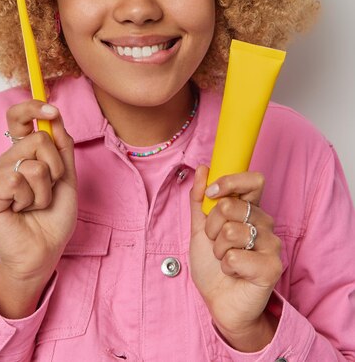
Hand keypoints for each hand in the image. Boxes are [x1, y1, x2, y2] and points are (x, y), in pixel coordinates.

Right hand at [0, 101, 77, 282]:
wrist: (46, 249)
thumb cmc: (54, 216)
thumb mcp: (67, 176)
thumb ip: (61, 146)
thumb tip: (54, 115)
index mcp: (23, 154)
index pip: (18, 119)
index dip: (32, 107)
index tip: (52, 110)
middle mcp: (7, 161)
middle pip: (38, 139)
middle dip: (56, 167)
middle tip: (49, 188)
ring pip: (32, 164)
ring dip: (44, 189)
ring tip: (36, 204)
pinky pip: (16, 180)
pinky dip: (29, 198)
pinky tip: (22, 211)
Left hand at [189, 166, 281, 350]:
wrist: (219, 303)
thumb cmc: (212, 265)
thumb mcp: (199, 228)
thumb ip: (200, 199)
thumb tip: (203, 168)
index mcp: (250, 210)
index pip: (254, 180)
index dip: (231, 182)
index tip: (212, 194)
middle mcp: (265, 223)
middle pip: (232, 205)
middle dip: (212, 225)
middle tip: (215, 242)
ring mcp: (271, 245)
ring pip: (231, 231)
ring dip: (218, 249)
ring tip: (224, 259)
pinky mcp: (272, 267)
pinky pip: (236, 256)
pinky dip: (226, 266)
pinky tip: (233, 273)